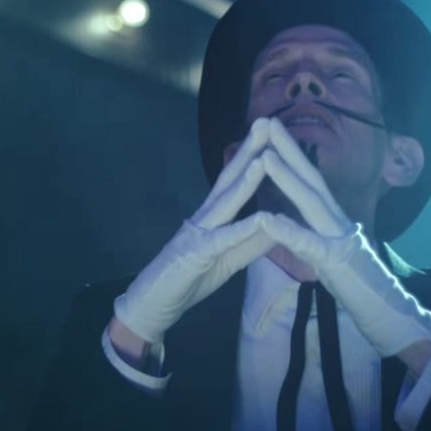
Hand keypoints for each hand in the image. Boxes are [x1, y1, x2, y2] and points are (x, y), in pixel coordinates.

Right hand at [113, 119, 277, 343]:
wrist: (153, 307)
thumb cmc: (188, 281)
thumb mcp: (227, 261)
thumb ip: (250, 243)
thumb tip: (277, 224)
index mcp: (213, 218)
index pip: (235, 182)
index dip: (254, 158)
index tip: (273, 135)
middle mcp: (203, 218)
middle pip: (228, 180)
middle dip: (248, 152)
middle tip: (266, 122)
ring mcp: (196, 234)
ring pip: (224, 203)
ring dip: (245, 180)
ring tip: (264, 156)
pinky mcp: (193, 256)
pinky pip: (220, 241)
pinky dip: (241, 229)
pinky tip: (260, 218)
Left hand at [259, 120, 430, 355]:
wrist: (388, 314)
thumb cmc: (357, 285)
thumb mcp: (332, 252)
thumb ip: (316, 231)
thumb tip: (302, 213)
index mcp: (333, 219)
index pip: (311, 180)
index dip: (291, 154)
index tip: (271, 130)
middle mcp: (338, 221)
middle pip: (311, 178)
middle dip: (288, 148)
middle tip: (266, 121)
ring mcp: (340, 240)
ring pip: (312, 203)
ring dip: (287, 178)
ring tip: (264, 156)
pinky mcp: (337, 264)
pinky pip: (310, 245)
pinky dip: (288, 230)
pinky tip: (267, 219)